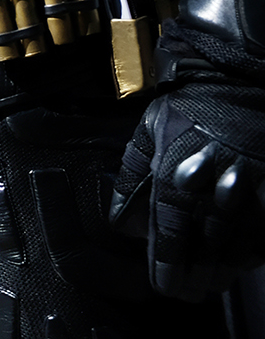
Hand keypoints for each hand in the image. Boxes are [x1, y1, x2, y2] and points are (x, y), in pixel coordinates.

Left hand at [112, 73, 264, 299]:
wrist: (238, 81)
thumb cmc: (189, 106)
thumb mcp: (147, 130)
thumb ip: (132, 174)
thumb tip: (124, 218)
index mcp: (176, 168)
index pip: (169, 226)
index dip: (167, 260)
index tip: (164, 284)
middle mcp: (212, 181)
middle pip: (204, 242)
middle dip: (194, 274)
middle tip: (185, 294)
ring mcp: (248, 186)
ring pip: (237, 243)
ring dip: (222, 270)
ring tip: (209, 287)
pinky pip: (263, 229)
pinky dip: (252, 252)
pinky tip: (240, 264)